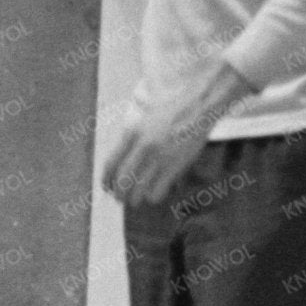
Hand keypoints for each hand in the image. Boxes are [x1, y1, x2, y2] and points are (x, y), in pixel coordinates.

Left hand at [100, 71, 238, 205]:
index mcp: (132, 132)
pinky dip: (154, 196)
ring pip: (137, 191)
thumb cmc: (173, 111)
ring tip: (137, 200)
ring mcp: (159, 157)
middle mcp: (143, 146)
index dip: (106, 181)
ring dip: (135, 200)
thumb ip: (131, 139)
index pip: (110, 165)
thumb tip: (121, 164)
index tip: (108, 188)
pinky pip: (156, 192)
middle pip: (122, 182)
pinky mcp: (175, 166)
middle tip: (121, 199)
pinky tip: (156, 192)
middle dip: (119, 195)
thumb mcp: (144, 120)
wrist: (199, 104)